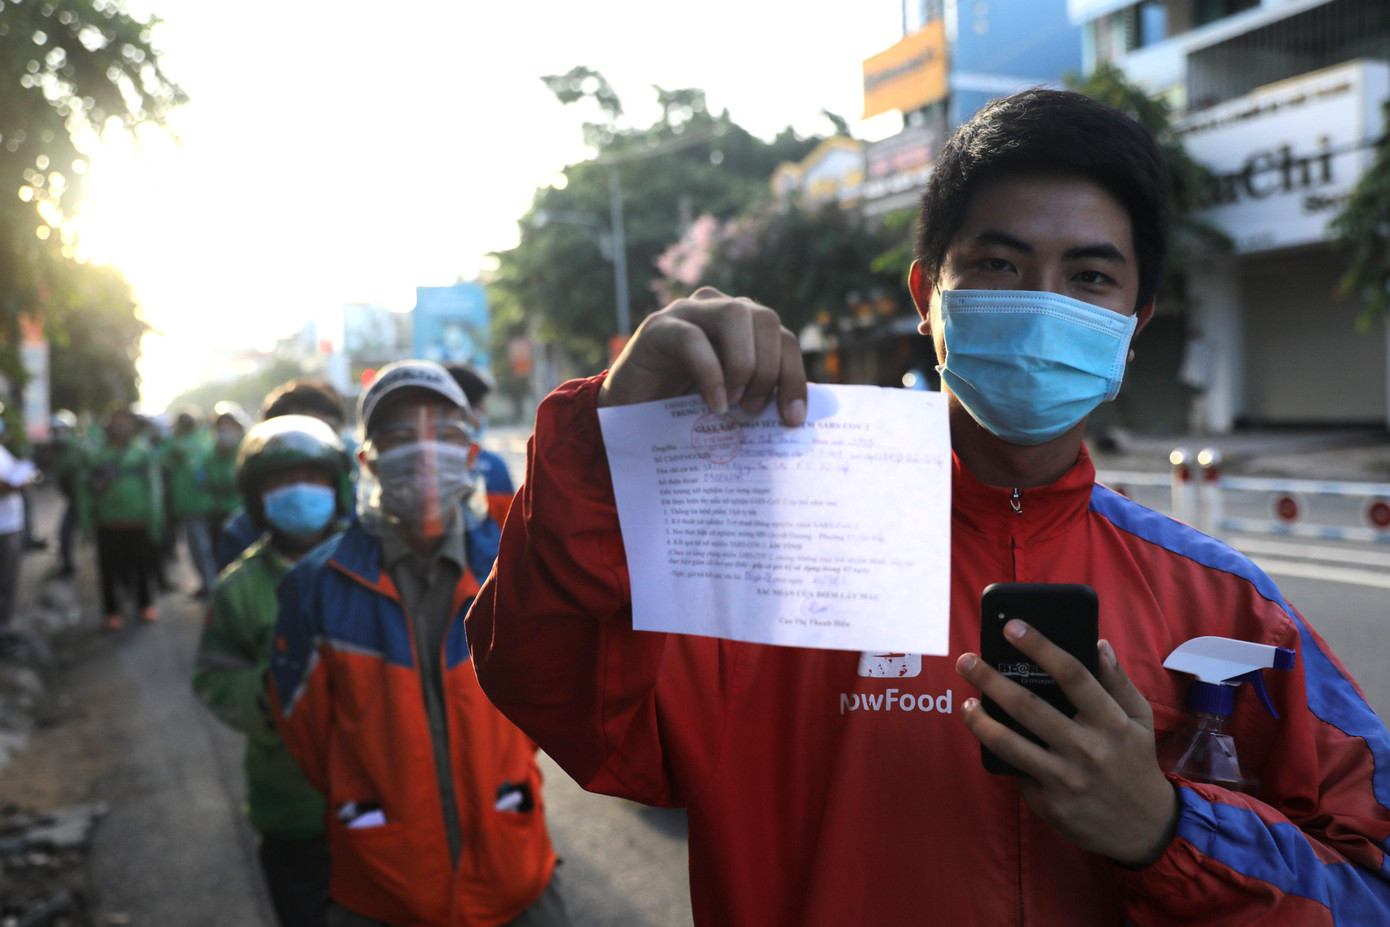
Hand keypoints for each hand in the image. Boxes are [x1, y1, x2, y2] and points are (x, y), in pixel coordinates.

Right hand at [599, 288, 807, 425]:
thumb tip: (800, 416)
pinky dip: (710, 372)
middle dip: (769, 368)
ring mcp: (687, 312)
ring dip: (743, 363)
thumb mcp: (731, 402)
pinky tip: (713, 403)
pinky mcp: (657, 327)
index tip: (794, 418)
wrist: (627, 413)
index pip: (783, 338)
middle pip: (766, 319)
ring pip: (735, 315)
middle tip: (754, 408)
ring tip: (733, 403)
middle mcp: (718, 309)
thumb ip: (759, 396)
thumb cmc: (682, 409)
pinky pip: (693, 338)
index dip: (794, 376)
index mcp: (744, 327)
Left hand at [956, 621, 1178, 867]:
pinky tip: (989, 738)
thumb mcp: (1140, 719)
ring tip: (967, 703)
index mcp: (1111, 722)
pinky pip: (1016, 770)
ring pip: (1009, 742)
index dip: (1040, 647)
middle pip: (1028, 705)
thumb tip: (1098, 643)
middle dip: (990, 679)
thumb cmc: (1135, 762)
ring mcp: (1065, 777)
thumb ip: (1118, 681)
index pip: (1072, 674)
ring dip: (980, 720)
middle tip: (966, 660)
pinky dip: (1001, 753)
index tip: (1012, 627)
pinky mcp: (1049, 802)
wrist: (1143, 828)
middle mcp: (1087, 748)